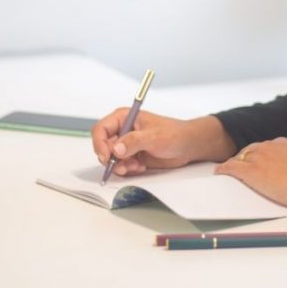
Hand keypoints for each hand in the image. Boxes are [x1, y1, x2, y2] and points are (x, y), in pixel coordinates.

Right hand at [91, 111, 234, 177]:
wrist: (187, 146)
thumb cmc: (174, 134)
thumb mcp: (154, 136)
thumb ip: (134, 141)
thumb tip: (116, 149)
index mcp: (124, 118)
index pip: (101, 129)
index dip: (99, 144)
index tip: (106, 157)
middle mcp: (122, 130)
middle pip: (103, 146)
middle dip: (111, 158)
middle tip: (123, 166)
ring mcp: (127, 144)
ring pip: (111, 158)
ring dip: (120, 166)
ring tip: (136, 166)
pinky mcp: (132, 156)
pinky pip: (121, 166)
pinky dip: (128, 169)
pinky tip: (140, 166)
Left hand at [214, 137, 286, 209]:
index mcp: (281, 143)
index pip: (262, 148)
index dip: (256, 156)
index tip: (254, 162)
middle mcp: (267, 147)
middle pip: (248, 151)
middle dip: (243, 159)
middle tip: (238, 168)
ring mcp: (258, 158)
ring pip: (238, 159)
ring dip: (233, 165)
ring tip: (226, 171)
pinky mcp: (251, 171)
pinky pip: (231, 167)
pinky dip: (224, 169)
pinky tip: (219, 172)